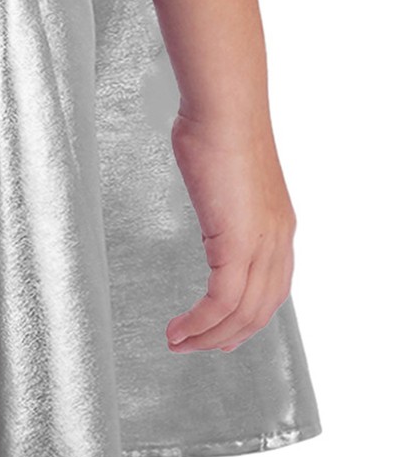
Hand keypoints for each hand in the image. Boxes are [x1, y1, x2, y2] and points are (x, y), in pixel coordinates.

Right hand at [165, 106, 296, 353]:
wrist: (223, 109)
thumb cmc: (217, 130)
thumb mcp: (225, 181)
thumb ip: (226, 209)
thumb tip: (213, 221)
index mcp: (278, 227)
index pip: (270, 291)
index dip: (245, 321)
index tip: (216, 334)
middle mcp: (278, 239)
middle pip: (259, 311)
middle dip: (224, 338)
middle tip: (190, 347)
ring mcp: (262, 243)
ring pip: (242, 312)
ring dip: (207, 336)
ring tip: (178, 343)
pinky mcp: (238, 242)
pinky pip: (222, 299)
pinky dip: (200, 322)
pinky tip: (178, 328)